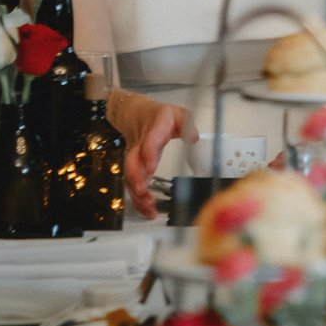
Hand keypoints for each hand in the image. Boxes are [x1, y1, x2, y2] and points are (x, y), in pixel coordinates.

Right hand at [119, 99, 196, 220]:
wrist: (137, 115)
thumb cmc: (161, 116)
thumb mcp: (177, 113)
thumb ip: (186, 123)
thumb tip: (194, 137)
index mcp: (153, 129)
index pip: (149, 141)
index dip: (148, 154)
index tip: (151, 168)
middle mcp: (140, 145)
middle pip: (133, 163)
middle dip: (136, 179)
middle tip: (144, 193)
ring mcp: (135, 158)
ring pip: (131, 178)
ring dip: (138, 194)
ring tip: (150, 208)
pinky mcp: (134, 169)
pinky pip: (133, 185)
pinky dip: (138, 200)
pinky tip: (148, 211)